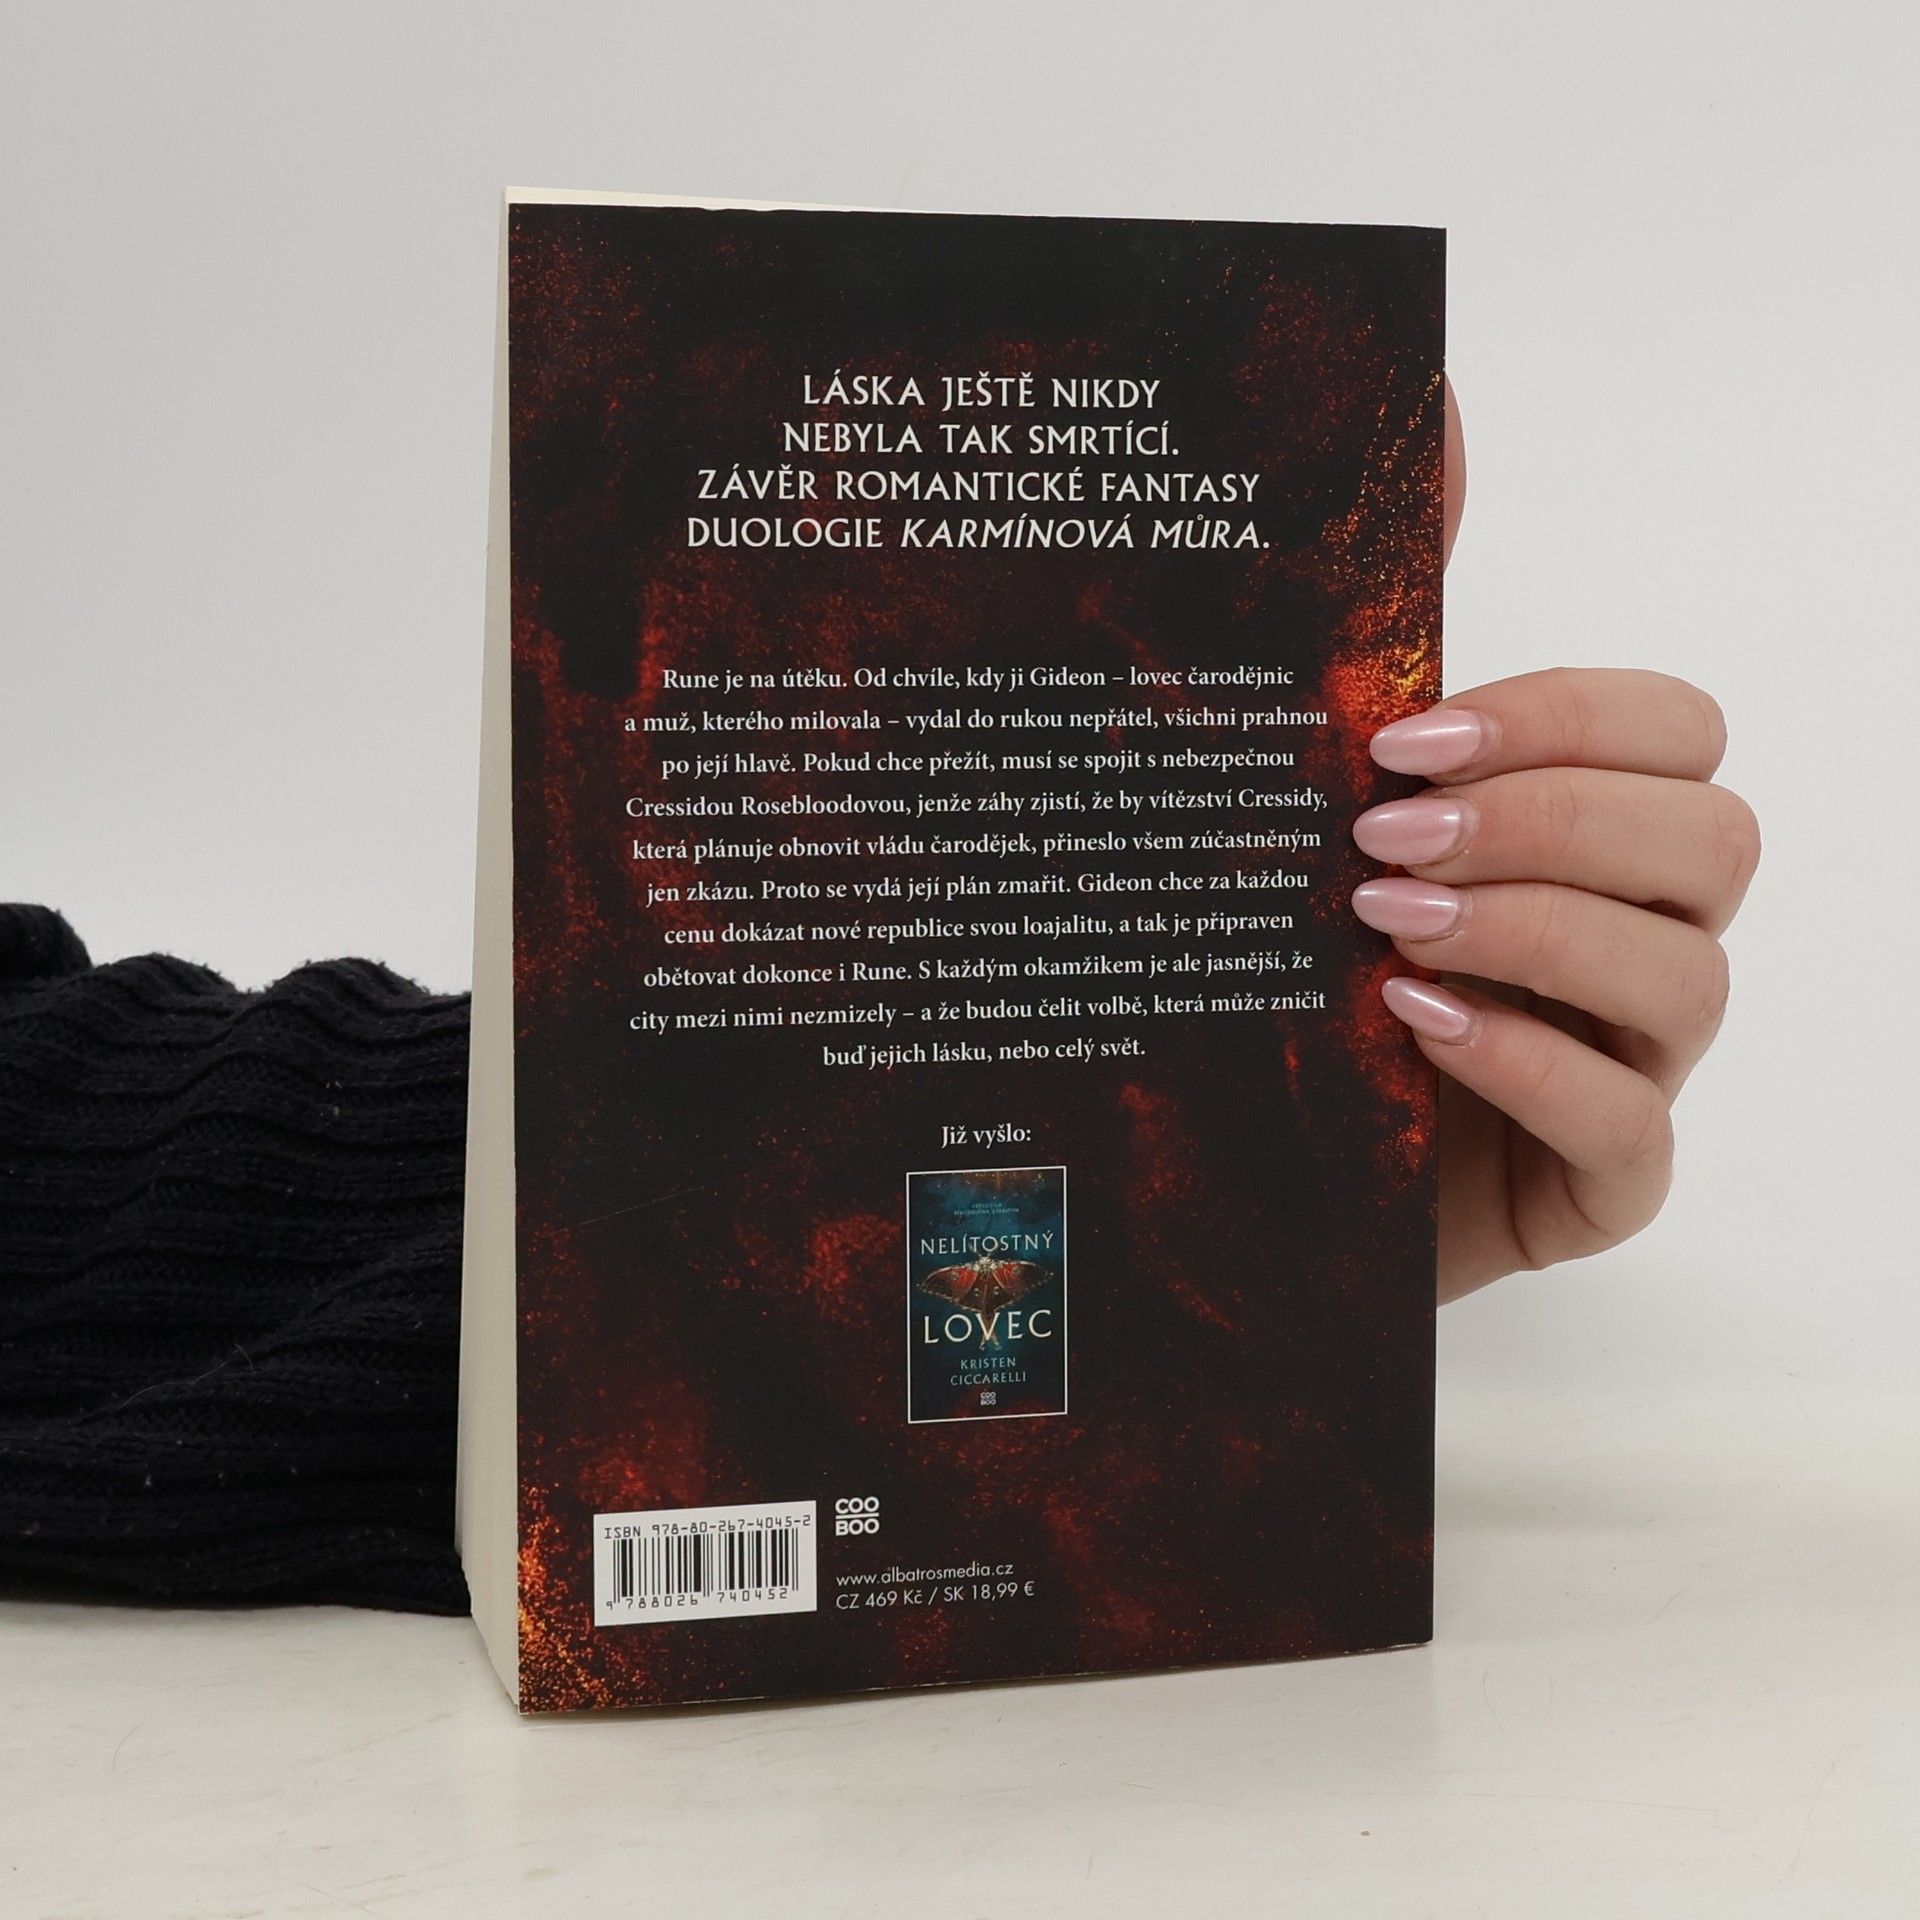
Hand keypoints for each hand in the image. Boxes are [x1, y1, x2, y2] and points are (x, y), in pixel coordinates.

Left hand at [1355, 390, 1760, 1300]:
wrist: (1237, 1150)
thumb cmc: (1298, 954)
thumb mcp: (1321, 789)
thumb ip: (1394, 611)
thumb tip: (1433, 397)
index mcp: (1586, 830)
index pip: (1673, 729)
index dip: (1566, 717)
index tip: (1405, 736)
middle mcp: (1635, 931)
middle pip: (1711, 837)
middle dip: (1553, 821)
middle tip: (1383, 839)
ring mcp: (1629, 1062)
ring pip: (1688, 973)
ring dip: (1536, 930)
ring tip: (1385, 933)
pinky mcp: (1596, 1181)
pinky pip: (1632, 1125)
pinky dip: (1534, 1064)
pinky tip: (1418, 1028)